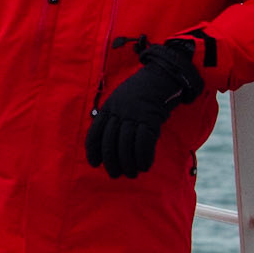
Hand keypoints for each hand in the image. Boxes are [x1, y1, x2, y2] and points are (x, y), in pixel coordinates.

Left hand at [86, 40, 202, 179]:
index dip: (93, 151)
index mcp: (108, 109)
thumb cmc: (139, 93)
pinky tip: (145, 166)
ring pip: (126, 146)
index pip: (95, 133)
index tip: (95, 164)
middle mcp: (118, 113)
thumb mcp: (119, 101)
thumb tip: (108, 144)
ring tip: (132, 174)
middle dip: (111, 162)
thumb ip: (112, 119)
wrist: (160, 77)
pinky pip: (144, 143)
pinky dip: (144, 158)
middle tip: (115, 174)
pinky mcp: (150, 119)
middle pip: (110, 143)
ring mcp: (134, 116)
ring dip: (129, 164)